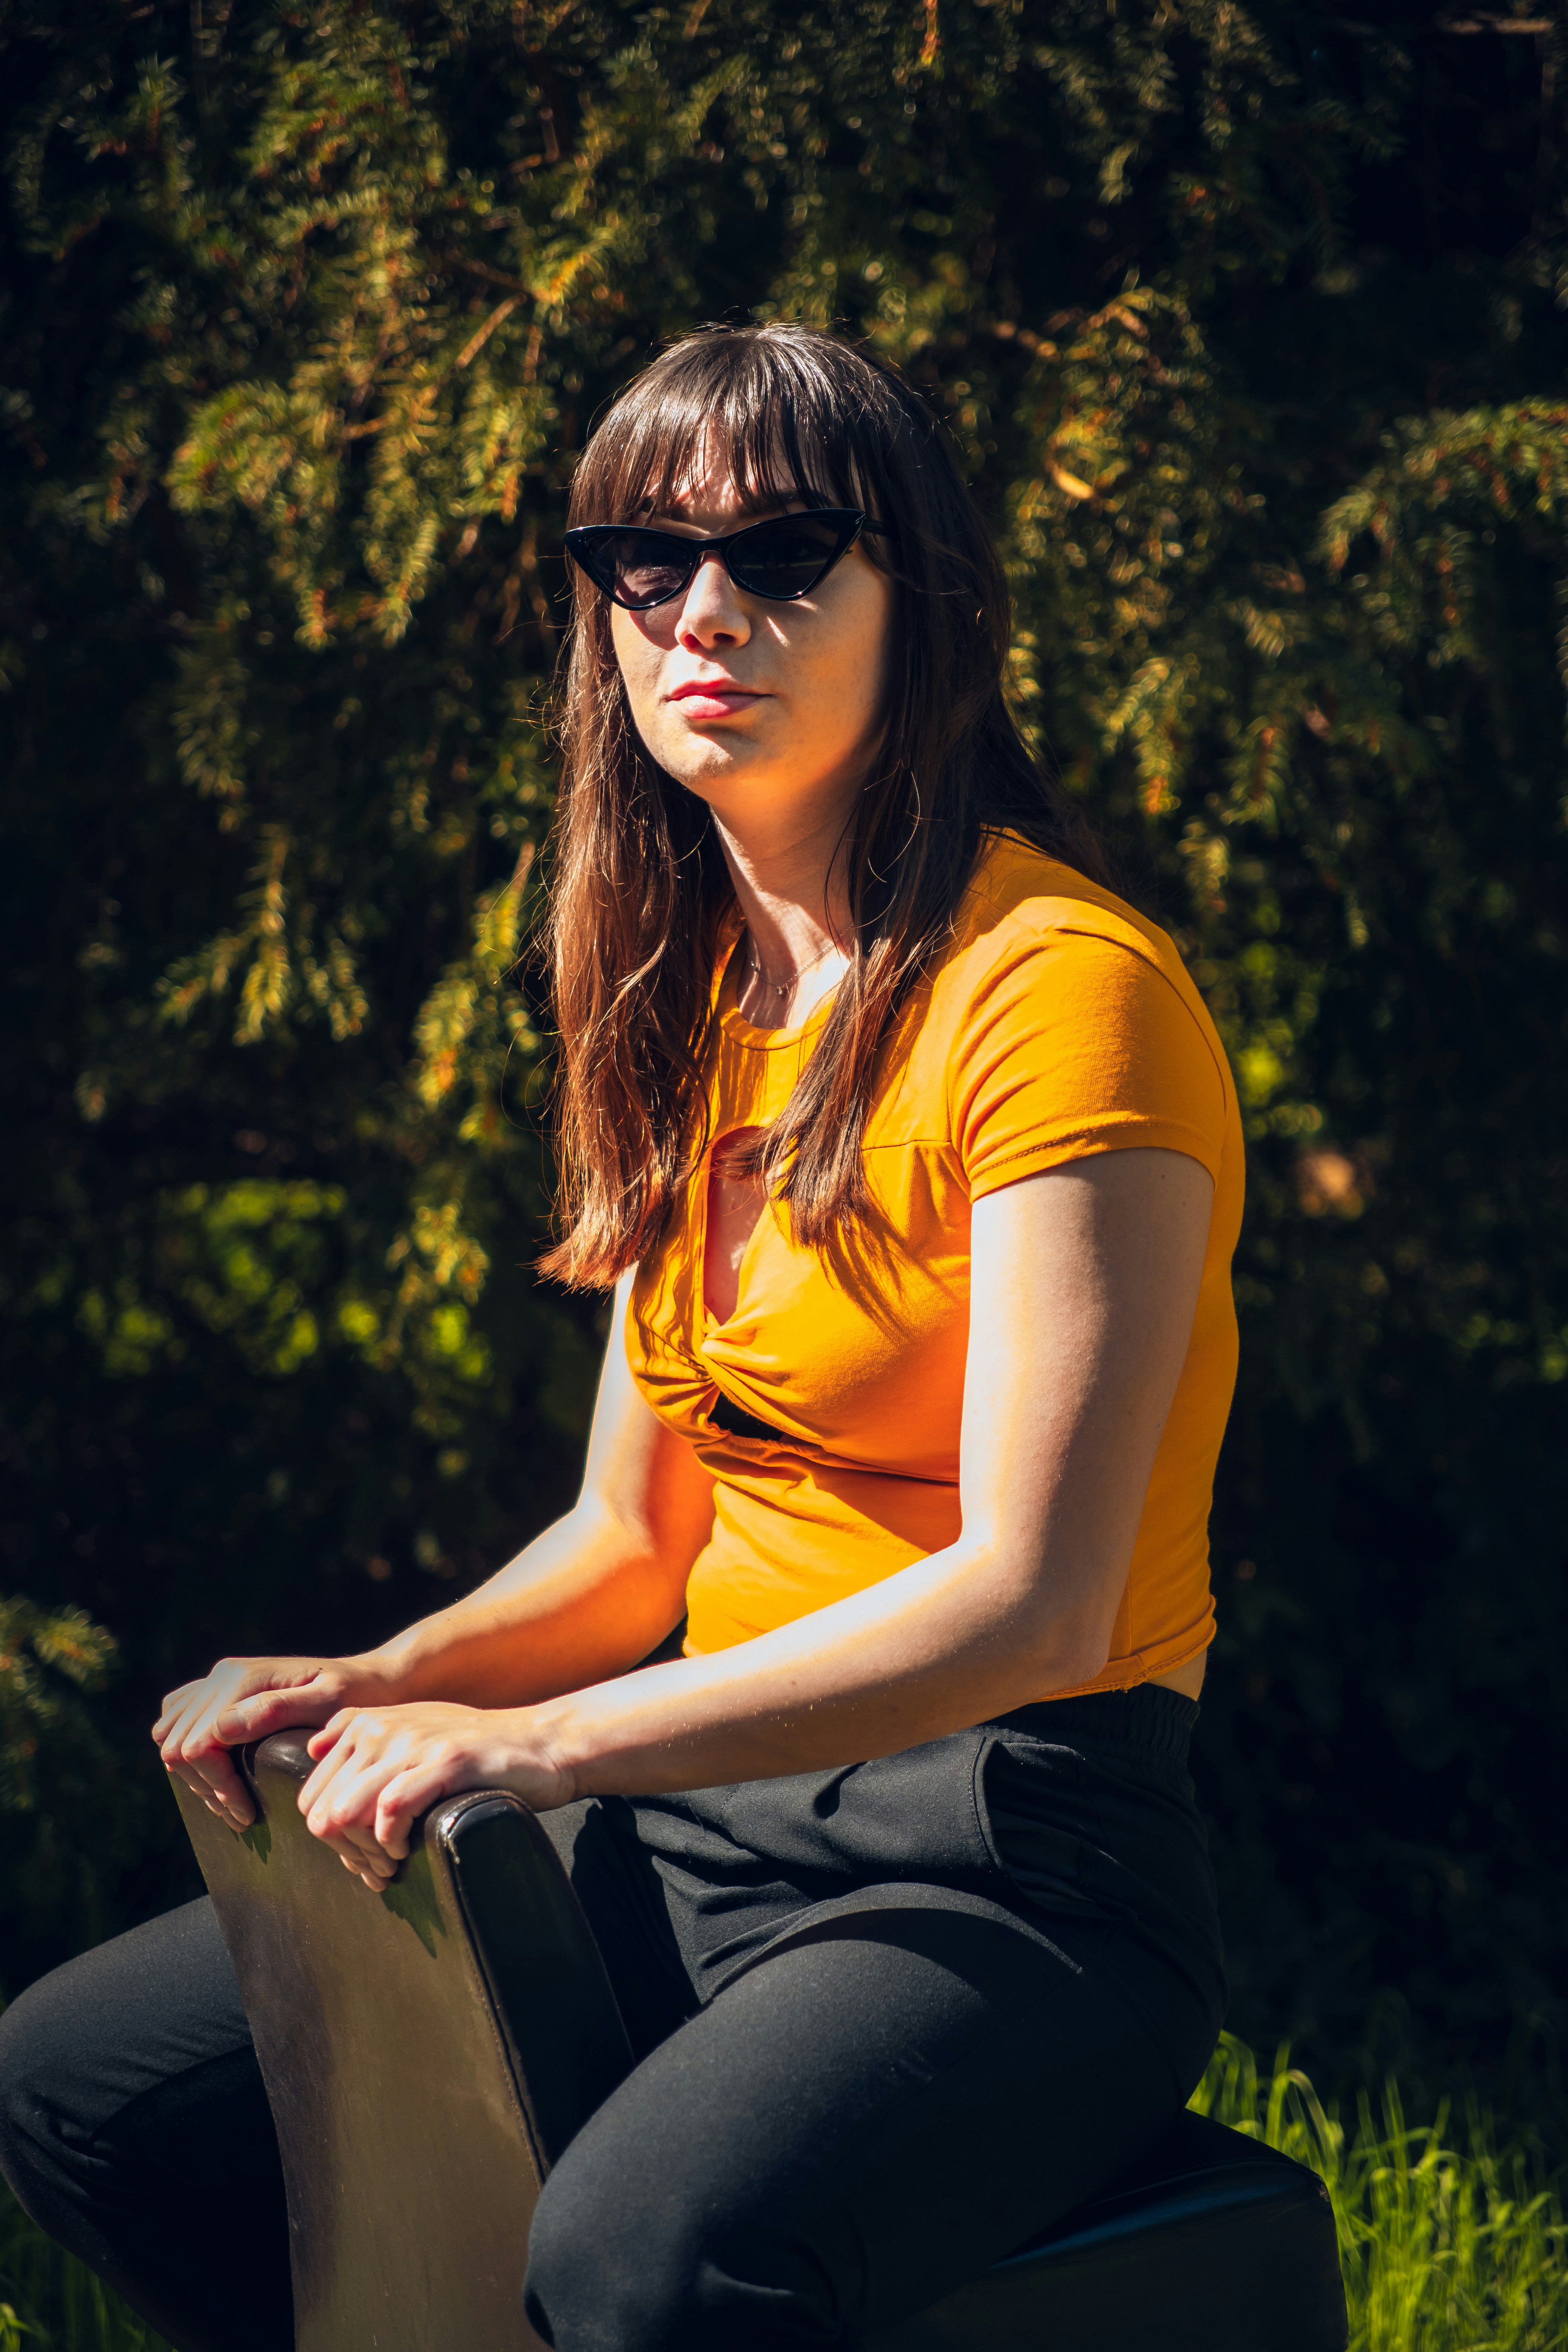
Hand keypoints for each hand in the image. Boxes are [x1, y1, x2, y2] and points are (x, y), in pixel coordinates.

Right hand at [154, 1654, 398, 1834]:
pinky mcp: (218, 1691)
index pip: (199, 1746)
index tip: (246, 1814)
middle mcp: (222, 1675)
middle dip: (206, 1788)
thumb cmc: (356, 1695)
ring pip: (169, 1736)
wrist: (369, 1678)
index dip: (217, 1786)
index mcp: (242, 1679)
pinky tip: (216, 1775)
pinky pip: (177, 1721)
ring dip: (194, 1776)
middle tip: (241, 1816)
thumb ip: (277, 1710)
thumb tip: (221, 1727)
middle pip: (177, 1745)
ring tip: (231, 1803)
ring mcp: (217, 1680)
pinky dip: (186, 1753)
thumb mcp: (329, 1702)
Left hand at [299, 1702, 573, 1890]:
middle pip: (323, 1811)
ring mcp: (414, 1742)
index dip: (331, 1840)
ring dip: (365, 1853)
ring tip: (393, 1862)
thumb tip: (313, 1751)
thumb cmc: (474, 1751)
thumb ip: (363, 1738)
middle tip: (380, 1867)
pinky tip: (408, 1847)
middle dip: (346, 1852)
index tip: (363, 1855)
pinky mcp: (447, 1761)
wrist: (541, 1743)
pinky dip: (391, 1840)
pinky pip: (391, 1807)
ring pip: (346, 1811)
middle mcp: (382, 1727)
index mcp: (366, 1724)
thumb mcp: (413, 1732)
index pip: (312, 1797)